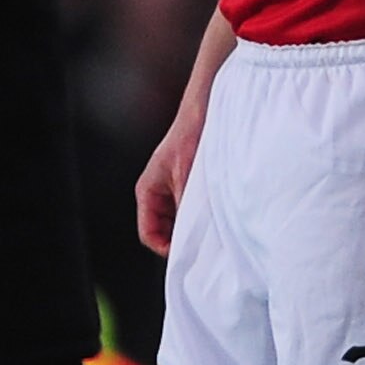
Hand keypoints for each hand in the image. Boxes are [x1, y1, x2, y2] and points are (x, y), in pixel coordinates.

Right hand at [136, 120, 199, 255]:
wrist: (206, 110)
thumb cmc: (191, 136)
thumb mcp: (187, 177)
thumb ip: (185, 207)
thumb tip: (191, 235)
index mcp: (147, 191)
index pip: (149, 234)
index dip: (165, 248)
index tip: (185, 254)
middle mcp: (158, 192)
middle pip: (164, 230)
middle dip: (181, 237)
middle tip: (203, 247)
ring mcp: (173, 188)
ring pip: (179, 220)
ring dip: (193, 225)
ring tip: (210, 229)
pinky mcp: (189, 183)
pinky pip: (191, 208)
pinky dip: (201, 213)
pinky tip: (216, 214)